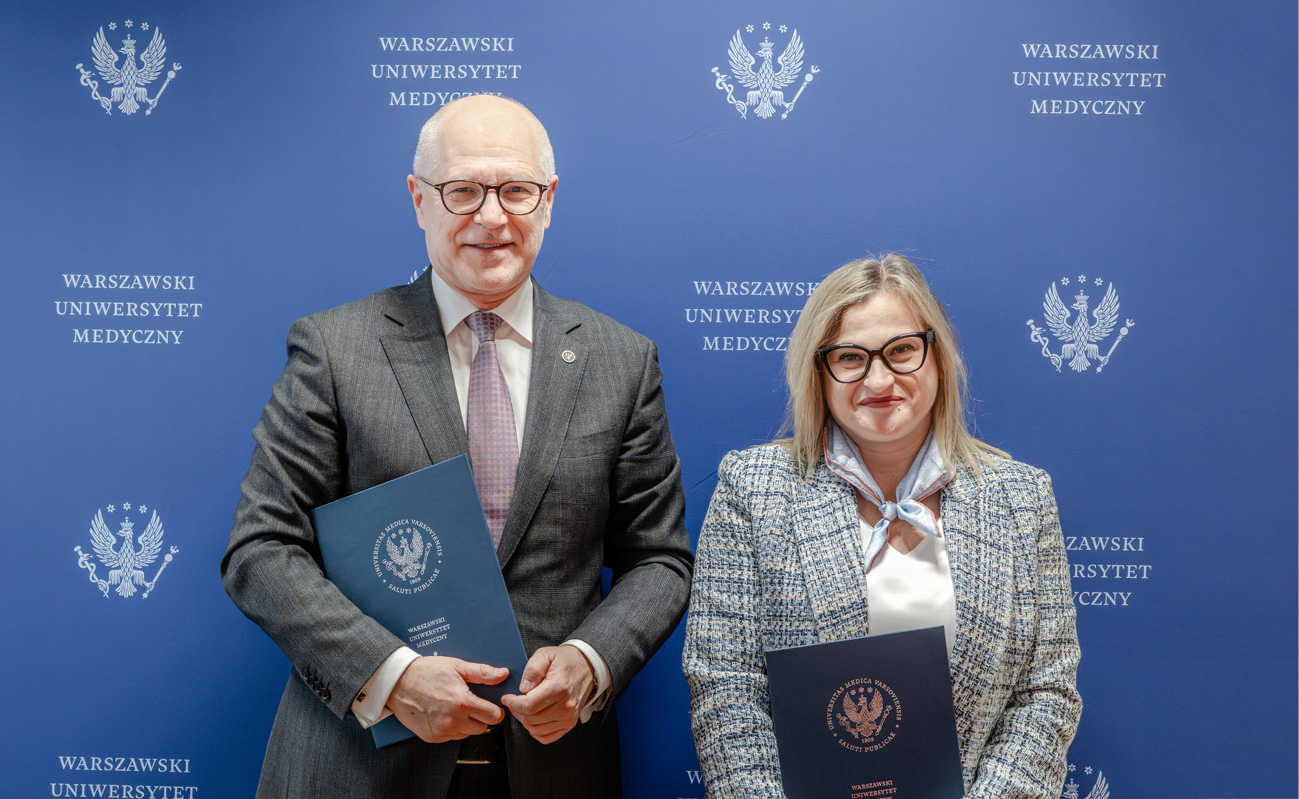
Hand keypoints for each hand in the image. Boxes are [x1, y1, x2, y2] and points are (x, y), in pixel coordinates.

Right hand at [386, 656, 506, 742]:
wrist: (397, 682)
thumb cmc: (425, 672)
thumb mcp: (457, 666)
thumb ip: (482, 673)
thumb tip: (502, 674)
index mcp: (462, 702)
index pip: (493, 716)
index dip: (495, 710)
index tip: (491, 705)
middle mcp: (452, 720)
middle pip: (483, 728)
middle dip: (481, 716)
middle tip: (471, 703)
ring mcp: (441, 731)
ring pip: (467, 734)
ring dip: (466, 723)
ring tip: (454, 706)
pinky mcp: (432, 737)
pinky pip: (451, 737)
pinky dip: (452, 728)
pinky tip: (444, 713)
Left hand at [500, 645, 594, 743]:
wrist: (585, 667)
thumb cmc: (565, 661)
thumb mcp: (545, 655)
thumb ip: (532, 670)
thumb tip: (523, 688)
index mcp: (559, 687)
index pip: (529, 705)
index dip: (513, 703)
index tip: (507, 698)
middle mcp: (566, 705)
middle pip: (530, 719)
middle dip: (516, 711)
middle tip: (514, 701)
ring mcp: (568, 717)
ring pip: (536, 730)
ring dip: (524, 721)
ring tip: (524, 708)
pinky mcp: (569, 724)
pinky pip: (546, 737)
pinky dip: (535, 731)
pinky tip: (533, 719)